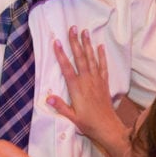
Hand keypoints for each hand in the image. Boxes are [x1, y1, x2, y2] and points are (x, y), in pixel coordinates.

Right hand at [46, 27, 121, 143]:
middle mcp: (87, 81)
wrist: (108, 128)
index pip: (66, 68)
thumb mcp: (71, 117)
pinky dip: (102, 56)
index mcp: (77, 88)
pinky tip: (100, 47)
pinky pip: (103, 67)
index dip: (61, 54)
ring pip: (91, 59)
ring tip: (85, 31)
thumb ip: (60, 106)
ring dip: (88, 45)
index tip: (56, 42)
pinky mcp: (104, 84)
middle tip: (73, 28)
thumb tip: (47, 98)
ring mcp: (97, 81)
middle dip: (75, 42)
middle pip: (80, 58)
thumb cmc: (88, 124)